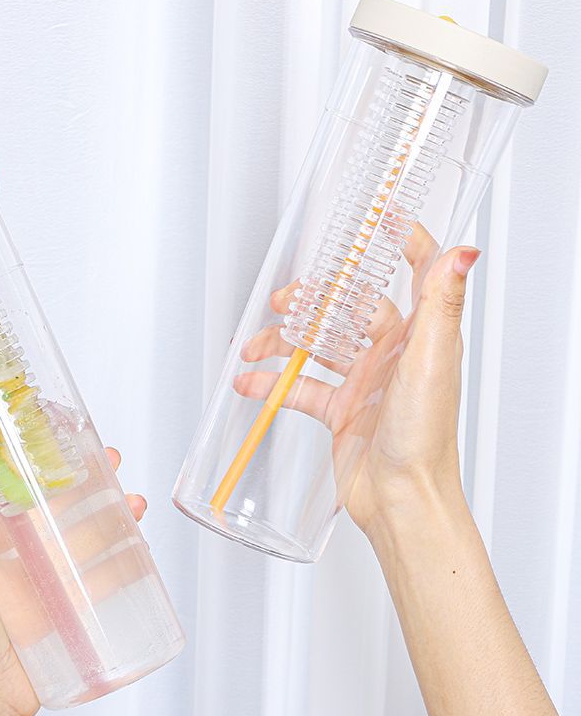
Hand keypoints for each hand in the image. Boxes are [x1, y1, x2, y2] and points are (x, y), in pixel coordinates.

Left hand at [0, 446, 145, 715]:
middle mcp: (18, 556)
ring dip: (114, 516)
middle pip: (61, 508)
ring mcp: (44, 583)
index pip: (20, 487)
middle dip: (91, 482)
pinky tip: (138, 546)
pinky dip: (122, 561)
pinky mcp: (65, 611)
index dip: (44, 461)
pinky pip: (99, 580)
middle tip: (112, 461)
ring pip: (87, 538)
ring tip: (133, 502)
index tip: (63, 437)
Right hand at [237, 224, 478, 537]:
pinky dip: (274, 383)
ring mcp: (364, 382)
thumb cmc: (424, 437)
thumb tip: (465, 252)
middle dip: (312, 301)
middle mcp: (390, 355)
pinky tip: (251, 383)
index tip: (384, 216)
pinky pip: (301, 388)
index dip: (403, 241)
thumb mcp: (428, 362)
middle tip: (283, 301)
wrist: (401, 499)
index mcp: (418, 336)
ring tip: (253, 346)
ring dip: (283, 343)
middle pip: (346, 310)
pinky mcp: (341, 410)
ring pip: (316, 347)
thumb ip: (440, 305)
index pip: (416, 274)